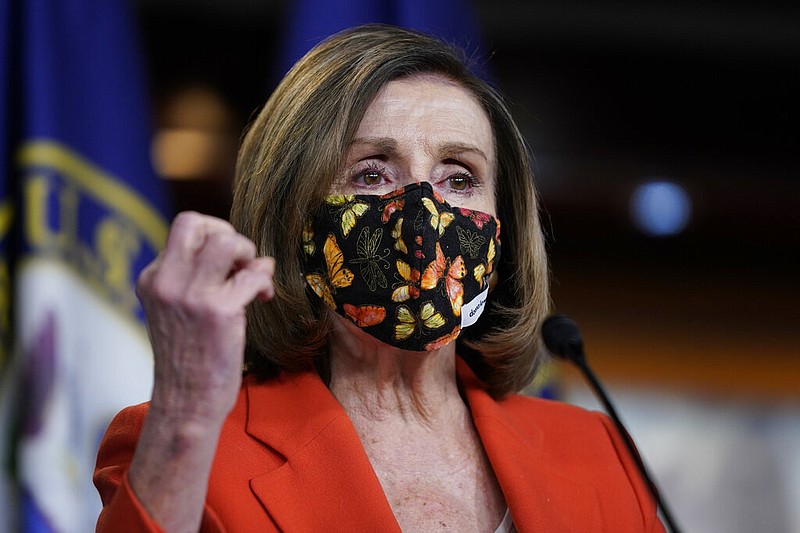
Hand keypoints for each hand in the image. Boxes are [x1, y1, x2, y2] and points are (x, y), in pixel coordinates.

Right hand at [137, 211, 274, 422]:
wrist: (186, 402)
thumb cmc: (189, 358)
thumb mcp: (176, 311)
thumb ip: (192, 278)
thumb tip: (236, 251)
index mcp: (152, 279)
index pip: (184, 229)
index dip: (214, 235)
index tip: (228, 261)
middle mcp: (165, 282)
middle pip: (195, 221)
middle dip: (228, 233)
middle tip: (240, 261)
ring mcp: (190, 296)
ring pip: (226, 241)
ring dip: (249, 253)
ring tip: (252, 277)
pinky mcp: (217, 312)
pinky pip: (252, 275)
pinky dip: (264, 281)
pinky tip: (264, 297)